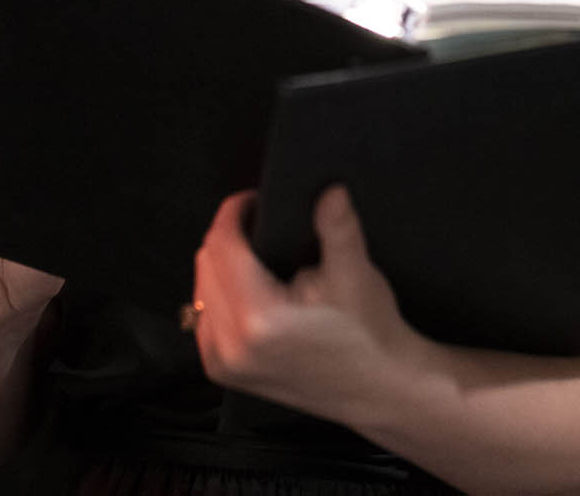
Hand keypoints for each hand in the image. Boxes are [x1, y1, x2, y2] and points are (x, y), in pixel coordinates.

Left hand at [191, 186, 416, 418]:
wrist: (377, 388)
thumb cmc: (368, 336)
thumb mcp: (355, 274)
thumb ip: (337, 226)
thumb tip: (329, 190)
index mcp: (258, 319)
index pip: (221, 245)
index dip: (234, 212)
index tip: (253, 201)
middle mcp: (232, 345)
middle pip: (206, 263)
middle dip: (229, 236)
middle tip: (259, 223)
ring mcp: (225, 362)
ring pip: (201, 289)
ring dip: (222, 265)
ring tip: (257, 255)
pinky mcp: (226, 371)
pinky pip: (205, 317)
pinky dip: (221, 295)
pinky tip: (249, 289)